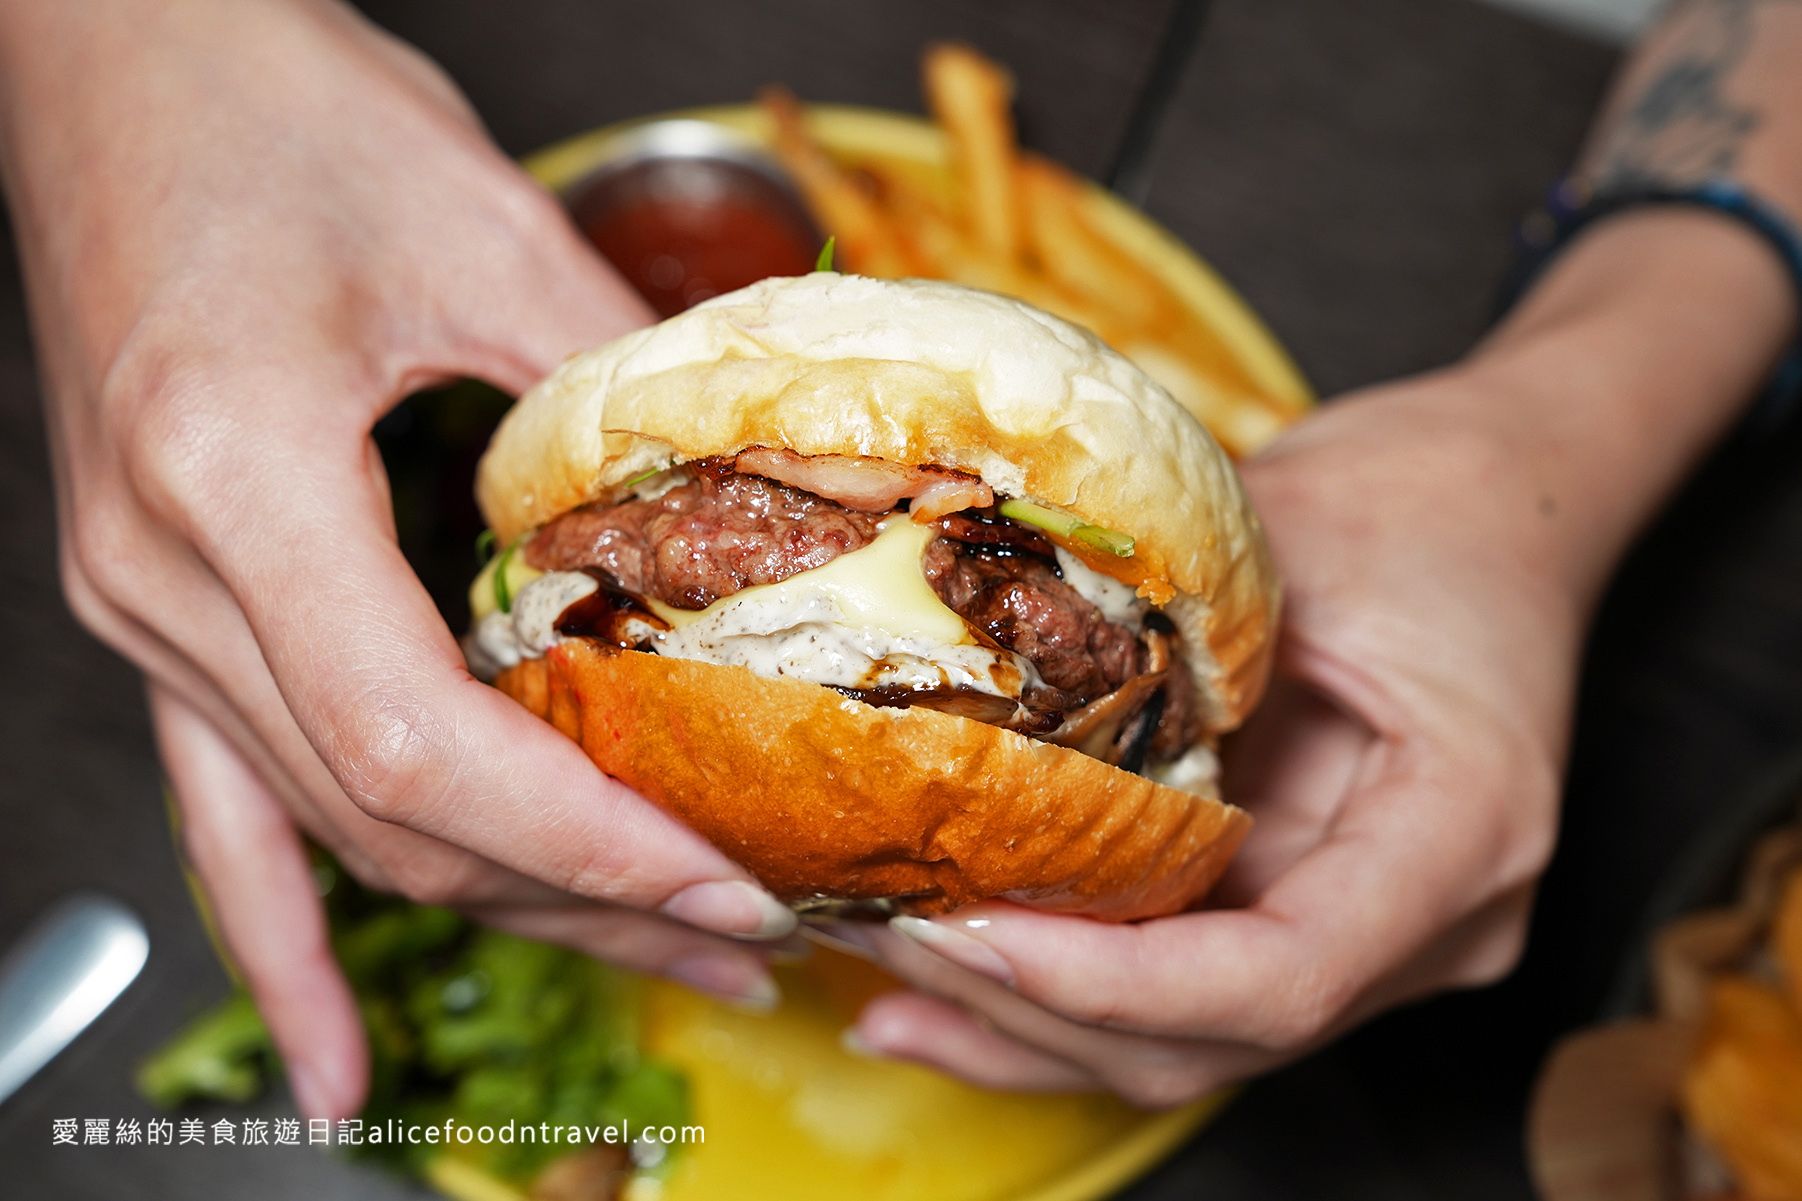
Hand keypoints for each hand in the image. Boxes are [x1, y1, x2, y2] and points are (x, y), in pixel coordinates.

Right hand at [0, 0, 793, 1118]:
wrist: (113, 56)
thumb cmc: (270, 107)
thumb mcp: (480, 228)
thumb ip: (614, 392)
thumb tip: (752, 507)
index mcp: (234, 476)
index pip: (421, 742)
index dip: (582, 838)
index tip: (724, 883)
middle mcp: (163, 573)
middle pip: (390, 814)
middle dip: (582, 893)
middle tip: (742, 930)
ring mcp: (143, 607)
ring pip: (336, 827)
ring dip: (503, 904)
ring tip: (651, 953)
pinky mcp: (161, 606)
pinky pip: (222, 816)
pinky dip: (286, 944)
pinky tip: (339, 1066)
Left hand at [819, 190, 1797, 1099]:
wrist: (1500, 499)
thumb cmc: (1420, 500)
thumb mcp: (1292, 543)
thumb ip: (1165, 651)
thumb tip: (968, 716)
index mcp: (1464, 832)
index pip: (1281, 978)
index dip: (1111, 983)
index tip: (969, 933)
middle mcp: (1436, 925)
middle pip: (1212, 1041)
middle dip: (1026, 1015)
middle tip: (876, 952)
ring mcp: (1377, 940)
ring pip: (1184, 1047)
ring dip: (1022, 1031)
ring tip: (881, 994)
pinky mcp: (1310, 913)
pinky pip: (1179, 990)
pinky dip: (1063, 993)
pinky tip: (947, 982)